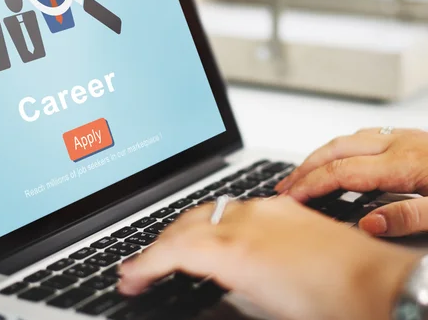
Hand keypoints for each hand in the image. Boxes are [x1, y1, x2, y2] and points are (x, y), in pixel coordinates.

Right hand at [118, 198, 417, 319]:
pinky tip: (212, 235)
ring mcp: (264, 207)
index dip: (142, 264)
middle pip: (182, 225)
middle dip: (155, 246)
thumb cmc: (331, 306)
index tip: (129, 277)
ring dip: (181, 230)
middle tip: (141, 267)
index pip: (171, 250)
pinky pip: (232, 207)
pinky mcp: (282, 205)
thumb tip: (200, 277)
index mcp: (235, 250)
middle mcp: (245, 220)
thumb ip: (222, 282)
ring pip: (205, 210)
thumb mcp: (261, 304)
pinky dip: (211, 221)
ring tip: (169, 251)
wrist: (380, 284)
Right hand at [276, 128, 427, 236]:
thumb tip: (369, 224)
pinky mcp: (413, 139)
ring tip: (304, 173)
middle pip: (336, 149)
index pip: (341, 171)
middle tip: (285, 186)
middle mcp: (400, 144)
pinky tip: (340, 160)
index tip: (291, 198)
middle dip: (305, 168)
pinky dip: (342, 149)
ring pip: (348, 140)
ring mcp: (405, 138)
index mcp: (404, 163)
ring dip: (320, 156)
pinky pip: (365, 137)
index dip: (310, 184)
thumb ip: (409, 218)